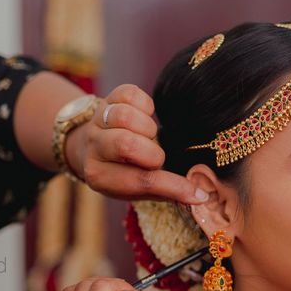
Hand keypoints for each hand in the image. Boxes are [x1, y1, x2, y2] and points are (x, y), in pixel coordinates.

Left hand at [65, 84, 207, 203]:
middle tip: (156, 158)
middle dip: (152, 153)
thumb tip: (199, 195)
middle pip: (127, 144)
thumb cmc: (121, 172)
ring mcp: (98, 121)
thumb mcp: (136, 189)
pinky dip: (145, 104)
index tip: (198, 194)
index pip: (141, 182)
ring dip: (147, 127)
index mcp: (100, 177)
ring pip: (125, 116)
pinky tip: (146, 116)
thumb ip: (164, 191)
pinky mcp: (106, 100)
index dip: (174, 186)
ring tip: (149, 136)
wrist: (90, 147)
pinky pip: (129, 94)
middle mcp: (94, 148)